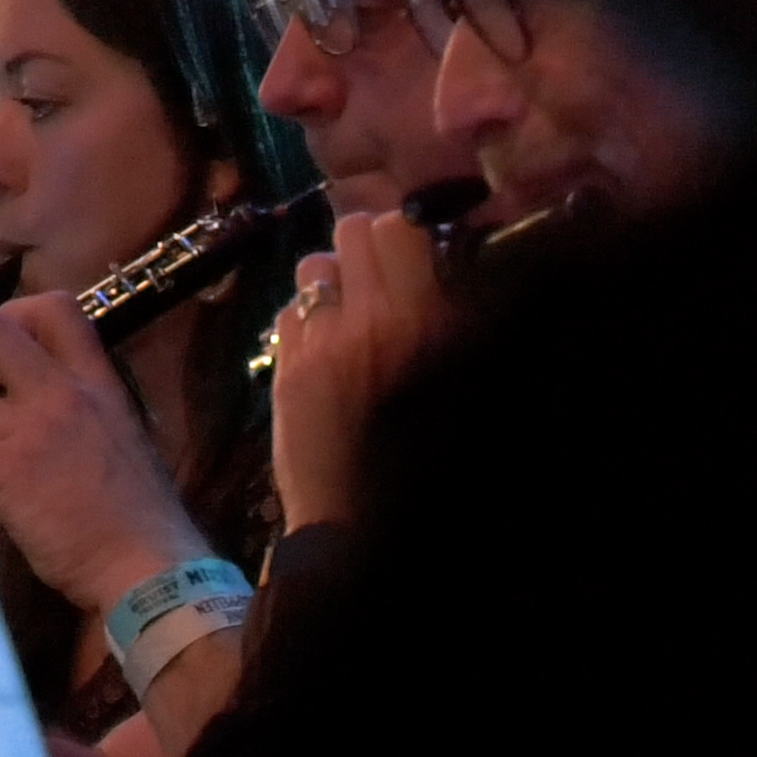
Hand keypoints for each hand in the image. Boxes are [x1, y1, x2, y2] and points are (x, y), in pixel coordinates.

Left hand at [0, 292, 211, 616]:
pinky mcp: (4, 471)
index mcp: (97, 381)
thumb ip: (81, 409)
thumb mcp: (124, 435)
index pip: (54, 307)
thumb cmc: (139, 512)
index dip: (11, 313)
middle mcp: (61, 393)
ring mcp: (30, 430)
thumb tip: (30, 400)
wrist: (146, 564)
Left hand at [270, 212, 445, 530]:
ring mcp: (325, 344)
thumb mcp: (468, 383)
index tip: (414, 251)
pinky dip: (303, 321)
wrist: (371, 528)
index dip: (405, 232)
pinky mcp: (289, 370)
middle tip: (379, 277)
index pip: (403, 227)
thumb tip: (442, 266)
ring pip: (313, 264)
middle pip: (354, 231)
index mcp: (432, 325)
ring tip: (347, 310)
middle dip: (366, 247)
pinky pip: (287, 312)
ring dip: (330, 279)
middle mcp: (376, 323)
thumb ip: (454, 319)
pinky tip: (321, 350)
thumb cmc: (435, 464)